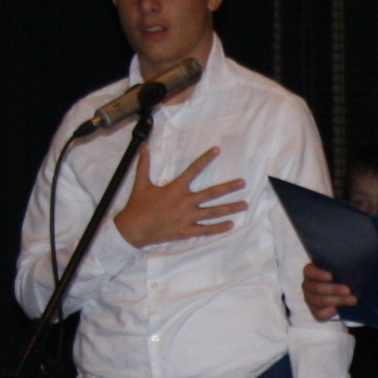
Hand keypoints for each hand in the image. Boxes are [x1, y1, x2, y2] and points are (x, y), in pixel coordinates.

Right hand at [114, 145, 246, 246]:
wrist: (133, 229)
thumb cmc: (137, 206)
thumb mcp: (141, 183)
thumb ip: (144, 164)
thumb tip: (143, 146)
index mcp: (175, 188)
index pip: (193, 170)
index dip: (205, 159)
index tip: (217, 150)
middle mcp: (184, 202)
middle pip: (211, 193)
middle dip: (229, 187)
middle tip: (243, 183)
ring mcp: (187, 218)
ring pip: (213, 212)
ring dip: (230, 208)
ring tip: (245, 204)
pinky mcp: (186, 231)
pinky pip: (206, 230)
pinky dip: (219, 228)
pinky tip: (231, 225)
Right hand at [303, 261, 359, 321]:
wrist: (339, 293)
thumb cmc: (339, 276)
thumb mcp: (339, 269)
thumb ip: (342, 267)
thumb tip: (358, 266)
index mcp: (310, 272)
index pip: (309, 272)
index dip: (319, 274)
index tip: (331, 276)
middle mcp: (307, 285)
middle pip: (317, 288)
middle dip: (334, 289)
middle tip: (348, 290)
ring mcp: (309, 299)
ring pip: (321, 301)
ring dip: (338, 301)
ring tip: (353, 300)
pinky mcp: (315, 311)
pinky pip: (320, 314)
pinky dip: (329, 312)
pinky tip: (339, 310)